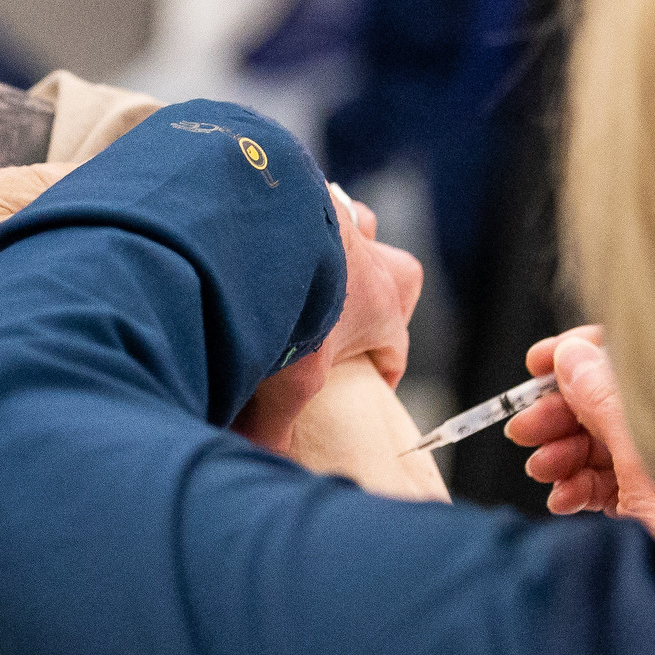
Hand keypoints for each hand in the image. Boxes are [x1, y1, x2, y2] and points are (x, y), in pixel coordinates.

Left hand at [234, 185, 423, 455]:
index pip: (396, 348)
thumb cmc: (294, 304)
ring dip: (341, 244)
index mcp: (383, 304)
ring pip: (359, 226)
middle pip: (396, 273)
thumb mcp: (289, 378)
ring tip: (307, 264)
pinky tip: (264, 235)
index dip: (381, 373)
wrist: (264, 229)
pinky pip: (312, 203)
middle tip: (345, 314)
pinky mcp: (305, 191)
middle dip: (378, 292)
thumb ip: (277, 424)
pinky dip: (294, 219)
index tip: (366, 386)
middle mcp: (372, 257)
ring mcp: (342, 218)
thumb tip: (259, 463)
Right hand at [501, 326, 654, 541]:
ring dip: (558, 456)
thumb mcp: (637, 441)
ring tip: (543, 469)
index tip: (535, 363)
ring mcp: (654, 464)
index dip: (574, 354)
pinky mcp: (646, 501)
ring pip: (592, 447)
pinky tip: (564, 498)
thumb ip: (600, 395)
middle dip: (553, 416)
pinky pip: (600, 486)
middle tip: (523, 430)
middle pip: (596, 405)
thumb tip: (570, 355)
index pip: (618, 356)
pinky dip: (575, 490)